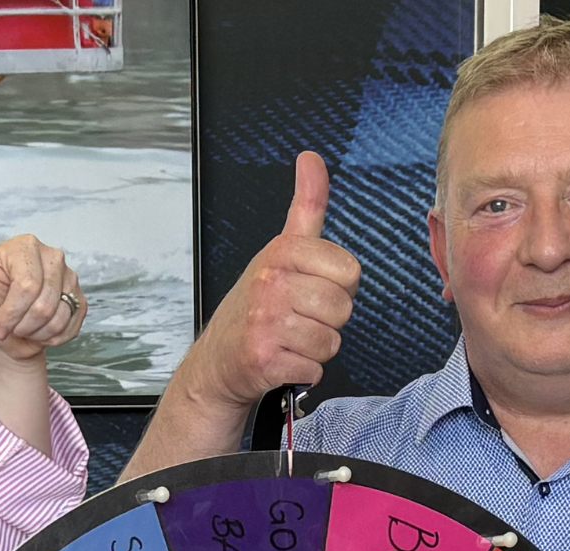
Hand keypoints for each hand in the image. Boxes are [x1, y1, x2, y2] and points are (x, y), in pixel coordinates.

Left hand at [0, 204, 82, 363]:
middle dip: (23, 326)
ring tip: (24, 327)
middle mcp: (52, 257)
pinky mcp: (79, 298)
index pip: (27, 287)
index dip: (11, 314)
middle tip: (9, 326)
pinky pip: (73, 325)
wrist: (1, 340)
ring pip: (60, 317)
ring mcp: (69, 277)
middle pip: (45, 305)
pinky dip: (54, 338)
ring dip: (37, 333)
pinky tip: (40, 330)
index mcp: (26, 246)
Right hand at [194, 152, 356, 409]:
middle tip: (300, 318)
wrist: (219, 360)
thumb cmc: (256, 307)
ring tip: (290, 339)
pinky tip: (283, 359)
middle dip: (328, 320)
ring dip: (316, 348)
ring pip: (330, 341)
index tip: (312, 289)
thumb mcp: (281, 251)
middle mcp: (270, 283)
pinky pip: (314, 369)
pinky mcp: (263, 358)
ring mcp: (265, 321)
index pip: (350, 271)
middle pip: (343, 307)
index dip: (338, 287)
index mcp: (282, 252)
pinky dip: (303, 372)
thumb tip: (312, 159)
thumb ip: (307, 206)